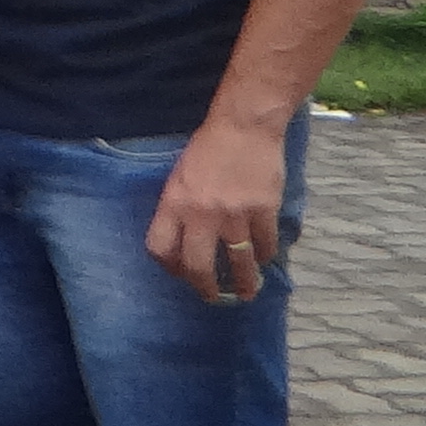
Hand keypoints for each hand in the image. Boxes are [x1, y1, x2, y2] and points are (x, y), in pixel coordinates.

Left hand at [146, 114, 289, 302]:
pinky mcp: (264, 210)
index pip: (160, 248)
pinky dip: (266, 255)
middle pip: (198, 266)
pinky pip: (265, 244)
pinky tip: (264, 259)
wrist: (243, 128)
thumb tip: (184, 243)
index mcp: (174, 203)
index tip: (180, 273)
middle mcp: (201, 214)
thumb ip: (178, 209)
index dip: (169, 267)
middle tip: (213, 297)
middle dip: (206, 288)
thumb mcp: (179, 177)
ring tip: (247, 292)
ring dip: (243, 283)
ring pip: (238, 262)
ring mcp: (235, 214)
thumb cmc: (207, 150)